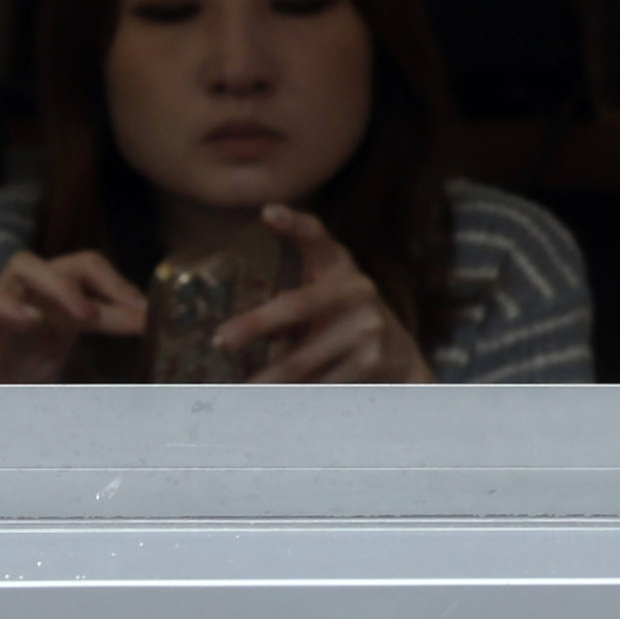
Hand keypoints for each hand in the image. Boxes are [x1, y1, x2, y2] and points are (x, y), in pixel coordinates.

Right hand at [0, 249, 147, 383]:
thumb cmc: (28, 372)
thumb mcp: (76, 347)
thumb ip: (110, 326)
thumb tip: (155, 318)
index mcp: (60, 294)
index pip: (92, 269)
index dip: (120, 283)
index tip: (149, 308)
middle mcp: (32, 290)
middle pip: (67, 262)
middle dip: (100, 279)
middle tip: (127, 308)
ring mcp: (0, 301)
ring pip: (23, 265)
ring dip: (58, 284)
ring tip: (84, 314)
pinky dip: (7, 307)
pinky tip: (31, 321)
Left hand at [218, 205, 433, 384]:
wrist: (399, 358)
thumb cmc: (342, 322)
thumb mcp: (325, 296)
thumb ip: (290, 299)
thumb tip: (227, 333)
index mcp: (340, 268)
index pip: (317, 238)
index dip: (294, 224)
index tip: (268, 212)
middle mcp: (358, 290)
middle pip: (296, 305)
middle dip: (254, 325)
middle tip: (220, 341)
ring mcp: (367, 326)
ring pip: (299, 358)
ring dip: (266, 378)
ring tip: (240, 391)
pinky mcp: (371, 361)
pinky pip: (317, 385)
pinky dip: (292, 397)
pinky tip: (278, 406)